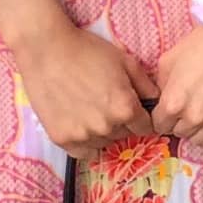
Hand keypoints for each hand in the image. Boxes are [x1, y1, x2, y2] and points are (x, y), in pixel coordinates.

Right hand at [15, 21, 160, 159]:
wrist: (45, 49)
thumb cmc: (87, 50)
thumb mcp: (124, 61)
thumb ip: (146, 84)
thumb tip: (157, 101)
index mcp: (125, 108)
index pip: (145, 128)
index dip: (141, 118)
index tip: (133, 110)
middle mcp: (106, 126)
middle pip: (124, 135)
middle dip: (120, 122)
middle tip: (105, 101)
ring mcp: (83, 135)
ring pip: (103, 142)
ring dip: (102, 131)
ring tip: (88, 108)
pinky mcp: (62, 139)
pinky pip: (83, 152)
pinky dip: (84, 142)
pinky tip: (79, 123)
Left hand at [148, 21, 202, 156]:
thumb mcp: (169, 60)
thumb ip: (161, 85)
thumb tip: (161, 98)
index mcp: (173, 103)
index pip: (159, 125)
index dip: (163, 115)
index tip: (170, 108)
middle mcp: (194, 118)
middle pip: (179, 133)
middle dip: (180, 121)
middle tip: (189, 104)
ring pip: (198, 141)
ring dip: (198, 130)